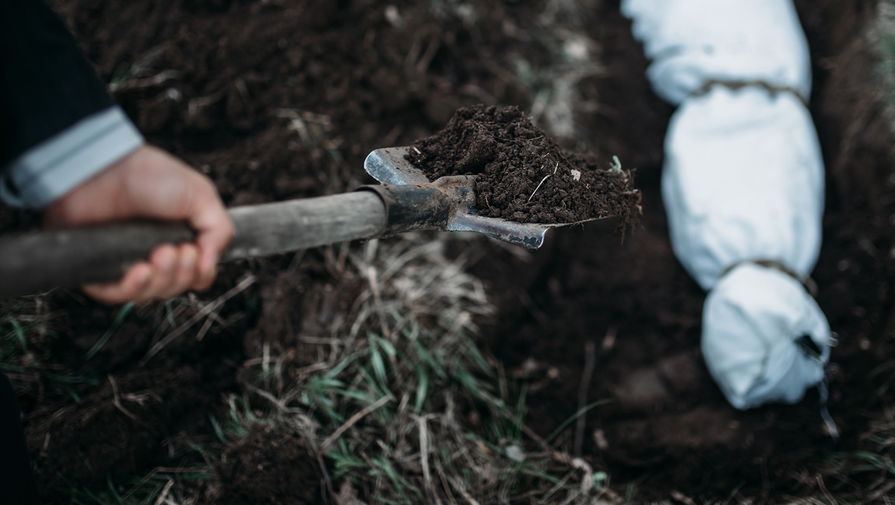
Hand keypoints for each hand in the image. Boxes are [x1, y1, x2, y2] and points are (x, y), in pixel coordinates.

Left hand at [44, 145, 233, 303]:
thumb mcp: (201, 195)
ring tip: (158, 255)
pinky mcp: (100, 268)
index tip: (196, 254)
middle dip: (181, 274)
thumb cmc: (149, 174)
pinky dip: (133, 289)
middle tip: (176, 251)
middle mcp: (155, 254)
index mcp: (180, 239)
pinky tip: (139, 271)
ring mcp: (128, 262)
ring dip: (161, 280)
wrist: (105, 168)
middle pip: (177, 287)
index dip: (200, 273)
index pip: (197, 275)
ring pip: (151, 294)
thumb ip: (220, 230)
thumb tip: (212, 263)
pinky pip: (118, 296)